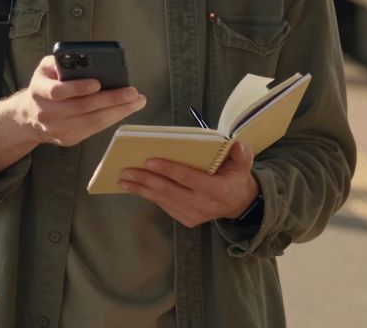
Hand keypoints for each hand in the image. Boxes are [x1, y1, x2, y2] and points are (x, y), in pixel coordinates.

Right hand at [0, 55, 145, 147]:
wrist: (30, 116)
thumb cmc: (45, 85)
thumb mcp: (45, 69)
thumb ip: (60, 61)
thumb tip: (85, 58)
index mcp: (39, 91)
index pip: (58, 91)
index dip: (78, 88)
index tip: (98, 83)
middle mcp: (46, 113)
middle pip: (82, 108)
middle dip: (110, 100)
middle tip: (132, 92)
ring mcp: (57, 129)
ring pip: (91, 122)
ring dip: (117, 112)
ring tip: (136, 101)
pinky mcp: (68, 139)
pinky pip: (94, 129)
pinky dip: (112, 119)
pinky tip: (125, 110)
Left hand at [118, 141, 258, 227]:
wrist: (237, 203)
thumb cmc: (235, 177)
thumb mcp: (243, 165)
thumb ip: (242, 155)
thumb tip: (237, 145)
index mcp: (217, 191)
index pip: (188, 178)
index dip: (169, 170)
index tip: (149, 161)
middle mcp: (203, 206)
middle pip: (169, 191)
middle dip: (146, 180)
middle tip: (126, 170)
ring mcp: (193, 215)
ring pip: (163, 200)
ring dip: (141, 189)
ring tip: (123, 179)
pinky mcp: (186, 220)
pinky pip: (164, 205)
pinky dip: (148, 195)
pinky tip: (134, 187)